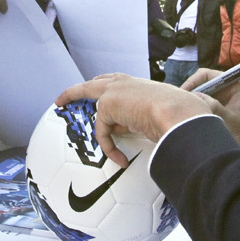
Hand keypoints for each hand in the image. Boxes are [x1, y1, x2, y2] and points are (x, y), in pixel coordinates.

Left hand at [57, 74, 209, 167]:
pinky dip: (109, 147)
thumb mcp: (160, 117)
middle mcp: (126, 83)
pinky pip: (104, 131)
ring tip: (60, 103)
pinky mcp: (108, 104)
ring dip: (71, 96)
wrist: (178, 113)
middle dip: (81, 88)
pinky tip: (120, 159)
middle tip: (67, 96)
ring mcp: (115, 90)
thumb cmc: (180, 115)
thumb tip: (129, 131)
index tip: (101, 96)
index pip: (118, 83)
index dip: (108, 88)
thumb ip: (142, 120)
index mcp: (140, 84)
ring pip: (85, 90)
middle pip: (96, 82)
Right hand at [182, 68, 239, 199]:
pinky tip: (188, 115)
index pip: (209, 75)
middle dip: (191, 91)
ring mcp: (223, 96)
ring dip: (192, 100)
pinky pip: (203, 101)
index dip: (194, 81)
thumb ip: (215, 108)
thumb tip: (195, 97)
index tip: (183, 93)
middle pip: (202, 82)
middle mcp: (228, 87)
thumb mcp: (231, 121)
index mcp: (236, 85)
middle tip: (178, 103)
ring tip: (181, 110)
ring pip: (201, 92)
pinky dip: (196, 107)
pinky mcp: (219, 106)